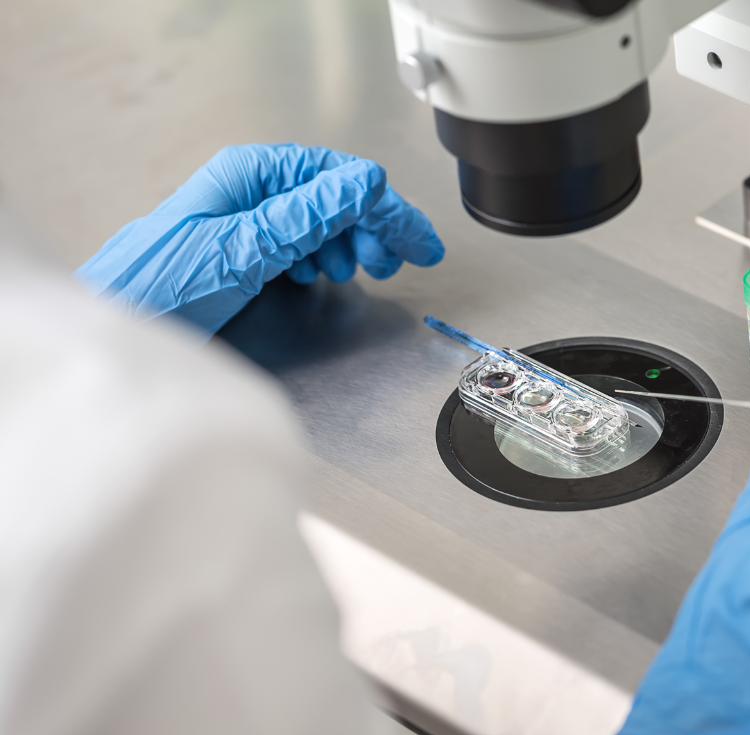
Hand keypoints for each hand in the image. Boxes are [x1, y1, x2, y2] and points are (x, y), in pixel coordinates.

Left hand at [75, 143, 443, 335]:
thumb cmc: (161, 287)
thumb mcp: (244, 249)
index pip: (337, 177)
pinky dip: (320, 259)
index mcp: (251, 176)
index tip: (416, 239)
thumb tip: (364, 183)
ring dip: (350, 243)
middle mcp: (250, 192)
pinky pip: (296, 245)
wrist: (116, 325)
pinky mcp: (241, 253)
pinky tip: (323, 275)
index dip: (385, 206)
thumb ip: (307, 215)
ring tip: (365, 270)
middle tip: (401, 261)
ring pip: (318, 222)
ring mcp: (245, 221)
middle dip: (373, 227)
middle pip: (333, 197)